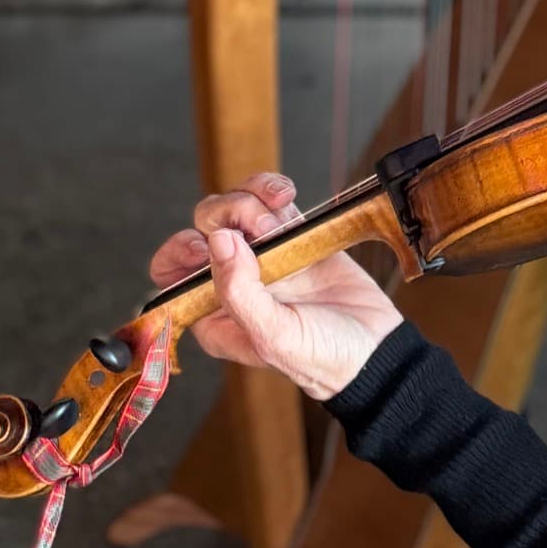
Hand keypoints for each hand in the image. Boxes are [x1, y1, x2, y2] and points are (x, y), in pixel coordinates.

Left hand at [150, 173, 402, 402]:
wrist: (375, 349)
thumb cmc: (322, 359)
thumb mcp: (273, 337)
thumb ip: (240, 293)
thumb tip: (218, 241)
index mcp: (213, 313)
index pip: (171, 273)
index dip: (179, 252)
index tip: (206, 247)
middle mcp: (232, 281)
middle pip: (203, 229)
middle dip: (227, 216)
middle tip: (262, 231)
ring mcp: (262, 256)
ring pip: (234, 207)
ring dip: (251, 199)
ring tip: (280, 219)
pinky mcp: (291, 236)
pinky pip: (269, 200)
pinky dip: (272, 189)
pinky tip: (287, 196)